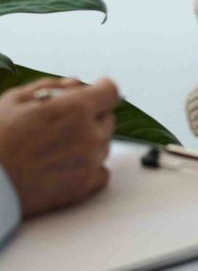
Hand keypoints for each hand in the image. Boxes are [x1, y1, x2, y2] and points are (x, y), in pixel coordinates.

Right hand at [0, 77, 119, 217]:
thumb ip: (51, 86)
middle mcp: (89, 136)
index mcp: (75, 110)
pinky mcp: (84, 186)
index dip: (101, 89)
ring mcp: (89, 163)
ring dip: (89, 141)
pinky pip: (101, 170)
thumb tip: (76, 84)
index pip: (110, 91)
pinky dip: (89, 166)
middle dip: (90, 116)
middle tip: (61, 124)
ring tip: (55, 147)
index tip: (95, 91)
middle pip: (107, 117)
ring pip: (103, 143)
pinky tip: (65, 164)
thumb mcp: (14, 100)